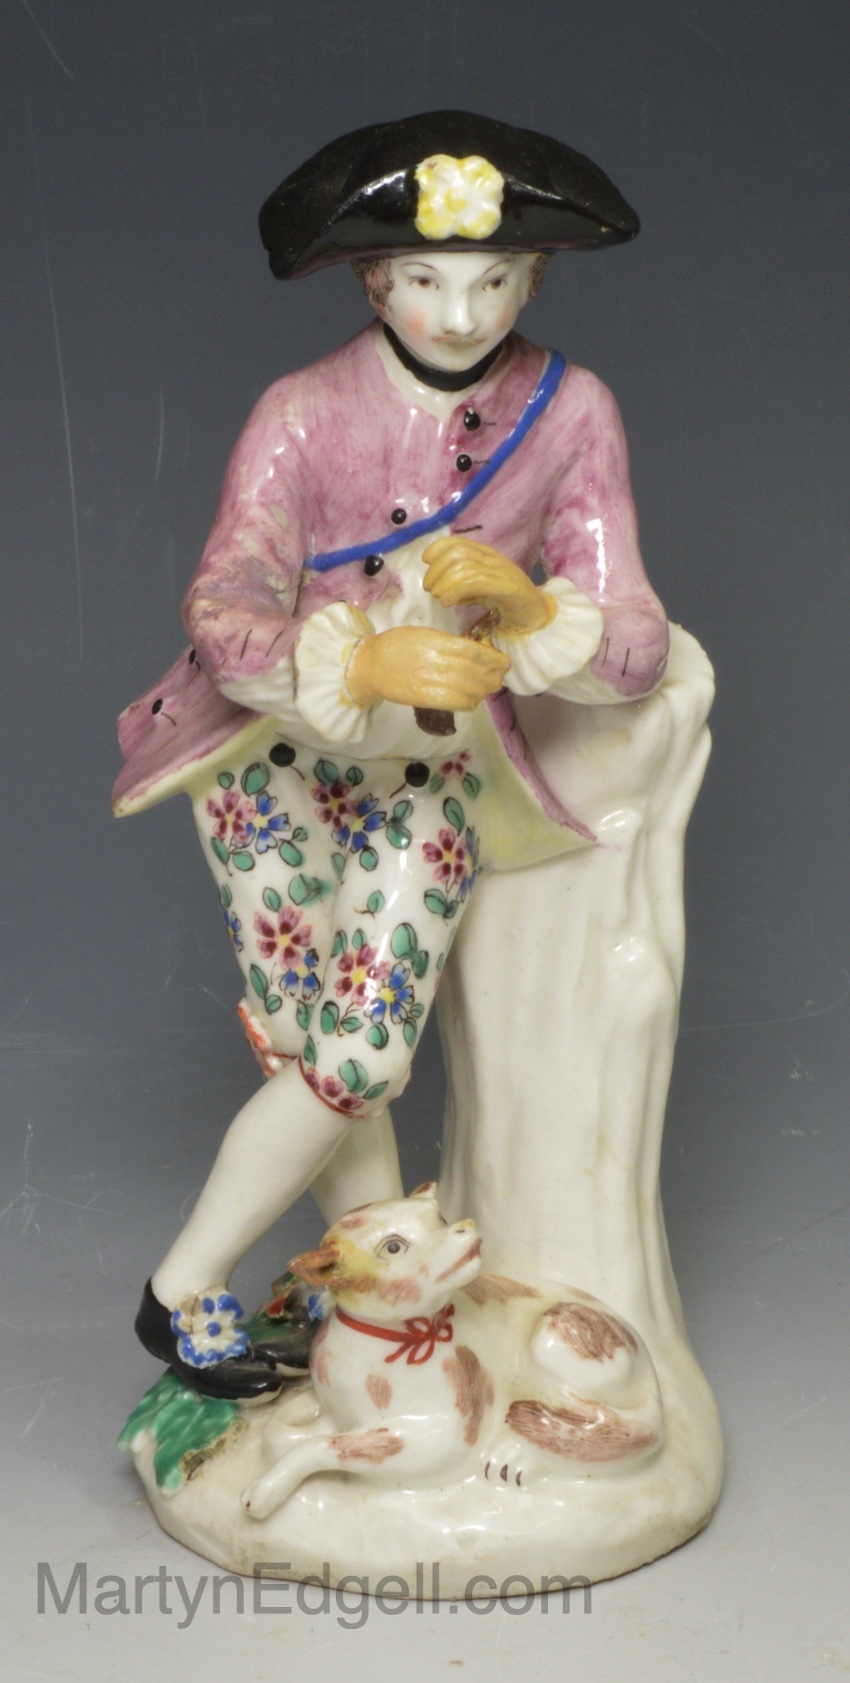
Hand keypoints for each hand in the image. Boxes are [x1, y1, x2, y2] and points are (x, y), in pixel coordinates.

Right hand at [346, 625, 509, 710]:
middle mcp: (436, 662)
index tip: (502, 660)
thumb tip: (475, 650)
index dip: (493, 658)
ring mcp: (431, 682)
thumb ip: (448, 642)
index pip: (475, 652)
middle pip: (477, 673)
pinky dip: (470, 701)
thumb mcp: (424, 633)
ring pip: (471, 690)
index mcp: (437, 642)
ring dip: (484, 690)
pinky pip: (457, 703)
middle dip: (494, 676)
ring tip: (486, 686)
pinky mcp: (425, 699)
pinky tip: (472, 698)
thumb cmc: (396, 645)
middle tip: (499, 675)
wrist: (369, 665)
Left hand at [422, 537, 554, 634]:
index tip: (425, 561)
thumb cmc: (507, 602)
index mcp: (486, 555)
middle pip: (458, 552)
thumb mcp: (480, 592)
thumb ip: (462, 587)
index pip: (458, 541)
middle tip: (429, 587)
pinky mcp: (506, 587)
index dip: (438, 547)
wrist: (536, 615)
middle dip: (437, 569)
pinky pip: (475, 582)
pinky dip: (456, 591)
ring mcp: (501, 571)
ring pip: (464, 566)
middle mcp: (493, 559)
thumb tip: (439, 590)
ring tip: (438, 596)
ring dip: (444, 582)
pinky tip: (447, 602)